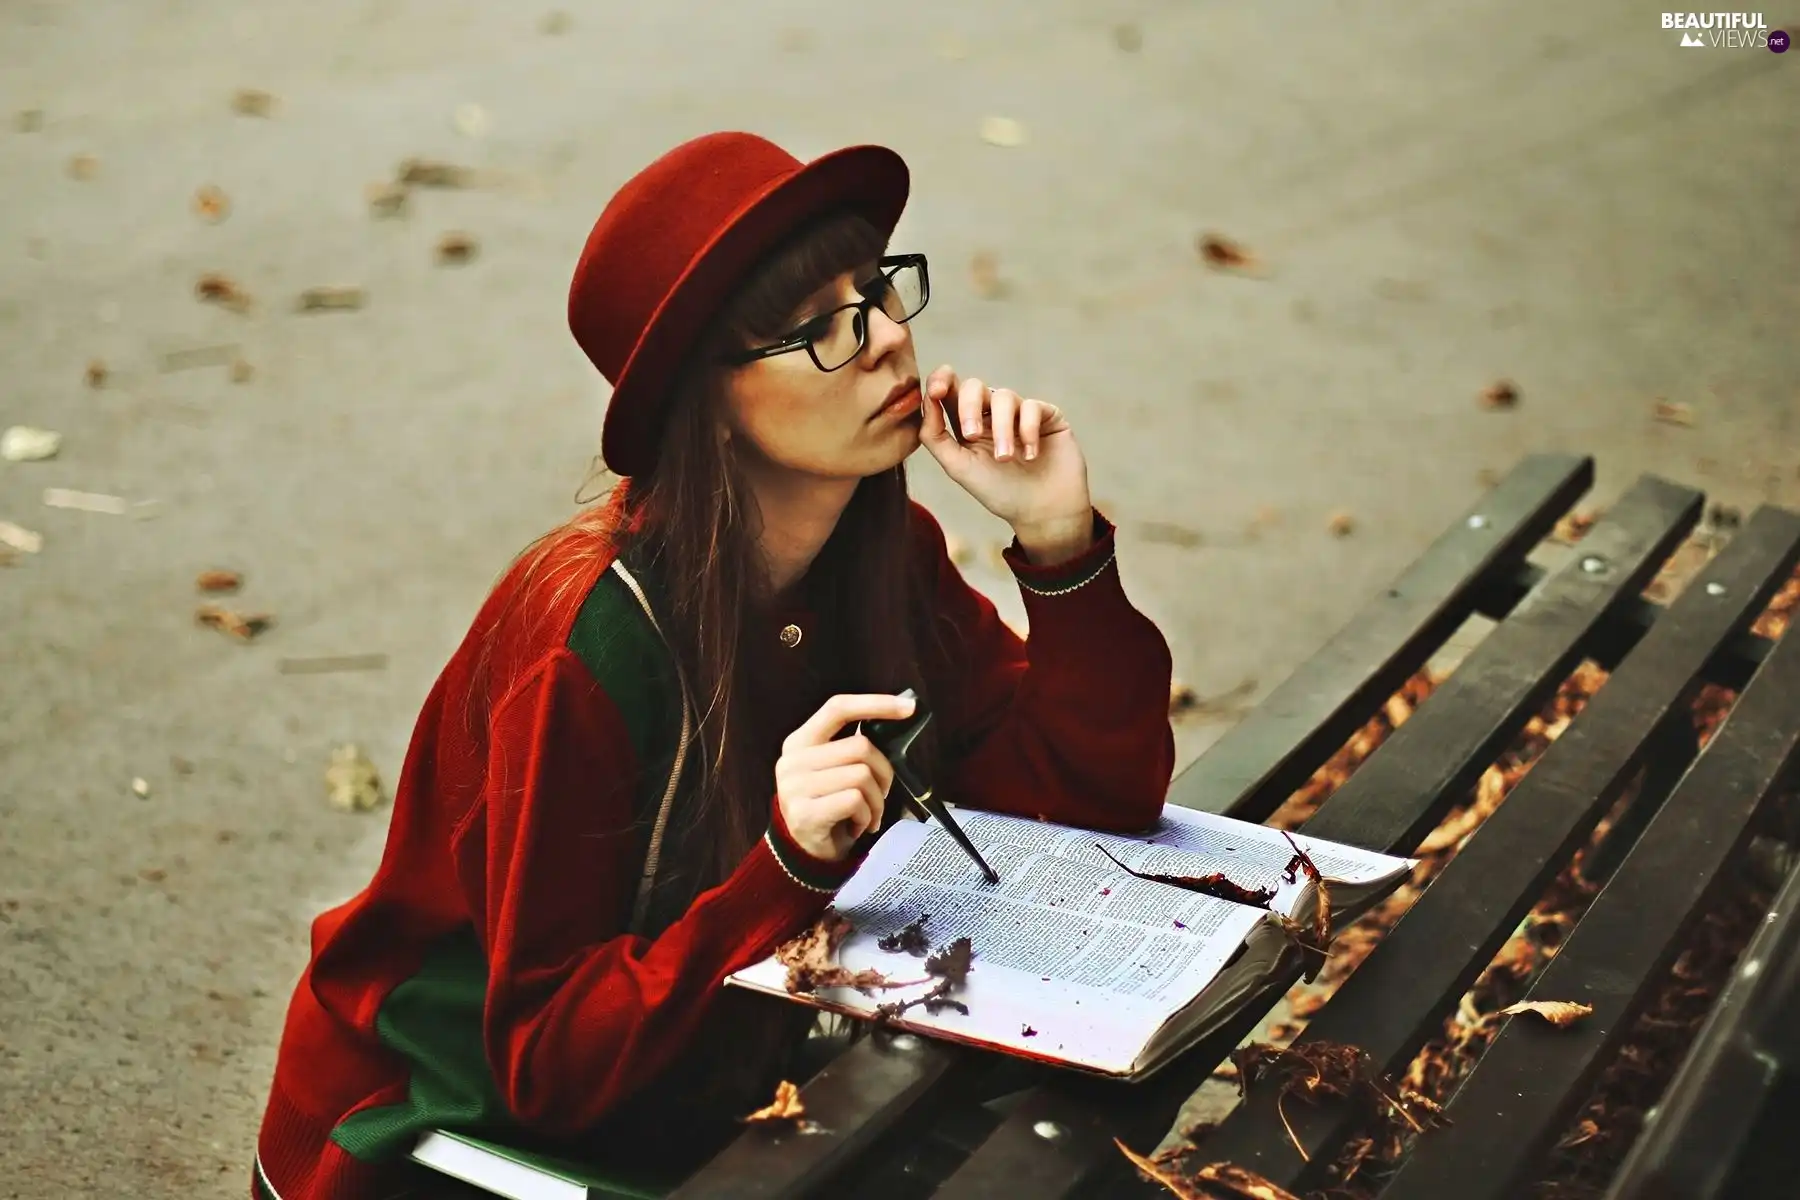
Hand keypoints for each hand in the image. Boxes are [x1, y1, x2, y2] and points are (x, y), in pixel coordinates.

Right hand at [774, 693, 912, 861]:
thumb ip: (854, 746)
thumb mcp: (834, 768)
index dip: (875, 703)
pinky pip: (855, 801)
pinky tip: (858, 825)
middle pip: (860, 747)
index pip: (838, 708)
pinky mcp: (805, 813)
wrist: (806, 851)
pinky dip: (867, 816)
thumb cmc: (831, 804)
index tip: (907, 708)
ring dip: (876, 801)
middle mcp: (793, 760)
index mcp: (801, 741)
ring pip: (862, 776)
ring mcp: (795, 787)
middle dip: (884, 772)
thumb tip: (898, 717)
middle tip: (881, 792)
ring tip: (868, 814)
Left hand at [917, 365, 1092, 547]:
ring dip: (1001, 428)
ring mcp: (1020, 412)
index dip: (941, 381)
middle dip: (969, 407)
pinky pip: (1032, 407)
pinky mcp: (1047, 415)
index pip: (951, 391)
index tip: (935, 392)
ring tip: (1004, 458)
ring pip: (1004, 397)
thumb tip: (926, 401)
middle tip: (972, 436)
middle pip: (974, 387)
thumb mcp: (958, 467)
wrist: (1043, 512)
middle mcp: (993, 414)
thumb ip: (935, 436)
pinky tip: (1031, 455)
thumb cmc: (1000, 492)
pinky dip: (1028, 430)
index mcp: (968, 423)